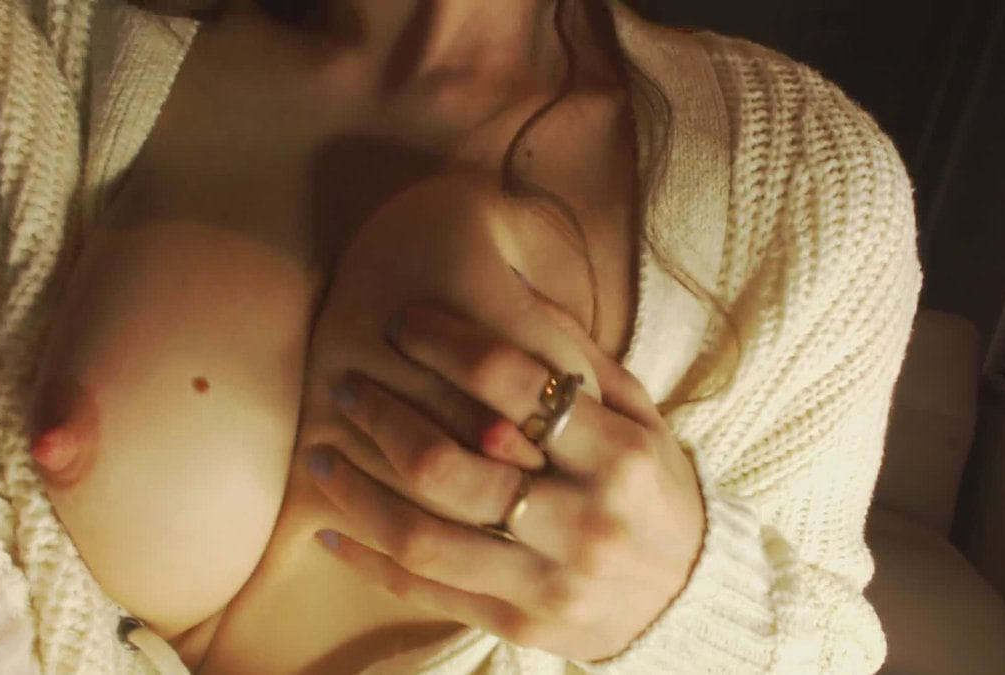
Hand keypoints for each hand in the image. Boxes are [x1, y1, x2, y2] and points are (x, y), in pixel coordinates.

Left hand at [304, 300, 705, 661]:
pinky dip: (369, 561)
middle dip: (385, 416)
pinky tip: (329, 528)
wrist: (687, 593)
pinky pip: (427, 592)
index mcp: (620, 456)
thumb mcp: (640, 415)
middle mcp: (584, 522)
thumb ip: (582, 360)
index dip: (447, 343)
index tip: (401, 321)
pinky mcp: (520, 624)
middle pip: (456, 464)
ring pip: (426, 537)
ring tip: (317, 452)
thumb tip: (512, 286)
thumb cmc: (652, 485)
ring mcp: (550, 581)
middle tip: (345, 383)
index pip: (516, 385)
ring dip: (358, 491)